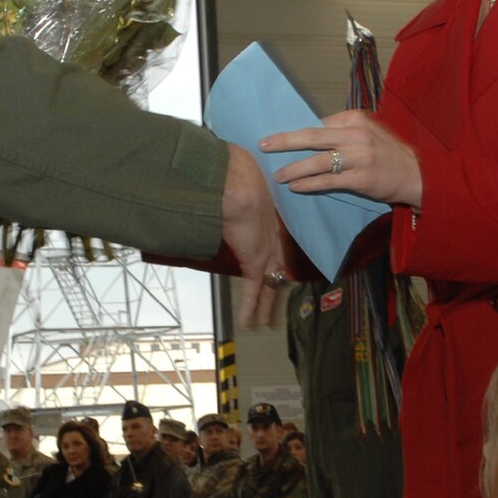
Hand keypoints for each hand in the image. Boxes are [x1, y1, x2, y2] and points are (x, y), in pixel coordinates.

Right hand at [221, 144, 286, 326]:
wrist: (237, 184)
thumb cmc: (233, 174)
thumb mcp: (237, 179)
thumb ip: (234, 183)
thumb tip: (217, 175)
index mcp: (269, 219)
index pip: (275, 244)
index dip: (277, 258)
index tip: (279, 267)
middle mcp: (271, 238)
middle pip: (277, 269)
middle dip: (276, 286)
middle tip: (279, 300)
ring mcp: (265, 251)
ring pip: (269, 286)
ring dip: (266, 305)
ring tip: (268, 322)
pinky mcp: (255, 262)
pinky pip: (254, 291)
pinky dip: (251, 308)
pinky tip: (250, 323)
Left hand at [260, 110, 423, 207]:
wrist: (417, 175)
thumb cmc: (389, 154)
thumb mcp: (369, 133)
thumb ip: (344, 132)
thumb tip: (311, 135)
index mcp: (355, 119)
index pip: (319, 123)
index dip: (296, 132)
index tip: (278, 137)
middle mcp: (356, 134)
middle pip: (312, 136)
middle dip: (284, 141)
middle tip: (264, 145)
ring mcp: (359, 157)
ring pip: (317, 161)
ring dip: (294, 168)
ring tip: (278, 175)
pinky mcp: (361, 178)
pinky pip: (328, 181)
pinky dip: (309, 184)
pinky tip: (296, 187)